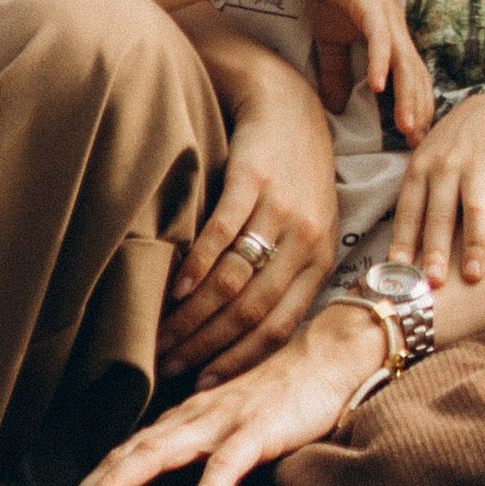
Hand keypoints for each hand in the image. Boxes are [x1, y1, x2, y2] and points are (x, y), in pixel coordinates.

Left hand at [55, 299, 390, 485]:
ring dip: (120, 484)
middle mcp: (190, 419)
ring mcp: (223, 421)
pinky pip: (228, 463)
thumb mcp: (226, 434)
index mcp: (180, 424)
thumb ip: (195, 458)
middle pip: (126, 456)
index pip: (121, 458)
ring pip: (159, 452)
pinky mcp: (259, 428)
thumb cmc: (278, 403)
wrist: (328, 359)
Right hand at [159, 72, 341, 385]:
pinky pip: (222, 233)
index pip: (281, 325)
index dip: (240, 360)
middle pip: (252, 309)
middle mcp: (307, 236)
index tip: (205, 385)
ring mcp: (282, 207)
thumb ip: (289, 273)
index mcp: (322, 256)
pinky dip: (196, 267)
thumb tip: (248, 336)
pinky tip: (174, 289)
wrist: (285, 100)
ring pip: (234, 279)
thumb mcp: (308, 225)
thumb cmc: (293, 172)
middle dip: (207, 346)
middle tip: (169, 367)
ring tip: (161, 337)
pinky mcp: (254, 178)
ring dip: (193, 316)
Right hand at [300, 0, 433, 143]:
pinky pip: (380, 40)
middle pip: (415, 76)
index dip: (415, 107)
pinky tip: (378, 86)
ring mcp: (387, 18)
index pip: (411, 79)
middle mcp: (397, 30)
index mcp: (393, 39)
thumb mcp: (332, 42)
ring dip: (406, 95)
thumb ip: (337, 72)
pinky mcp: (371, 7)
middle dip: (418, 110)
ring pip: (403, 63)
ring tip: (407, 124)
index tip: (414, 138)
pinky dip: (381, 63)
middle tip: (418, 142)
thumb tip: (336, 106)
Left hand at [390, 91, 484, 285]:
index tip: (399, 270)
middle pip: (440, 213)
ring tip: (474, 276)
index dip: (403, 240)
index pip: (409, 209)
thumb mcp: (426, 162)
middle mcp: (446, 165)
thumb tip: (398, 253)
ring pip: (475, 208)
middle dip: (436, 249)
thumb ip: (417, 198)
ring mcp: (477, 163)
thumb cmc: (452, 147)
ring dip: (474, 244)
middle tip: (434, 281)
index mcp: (421, 168)